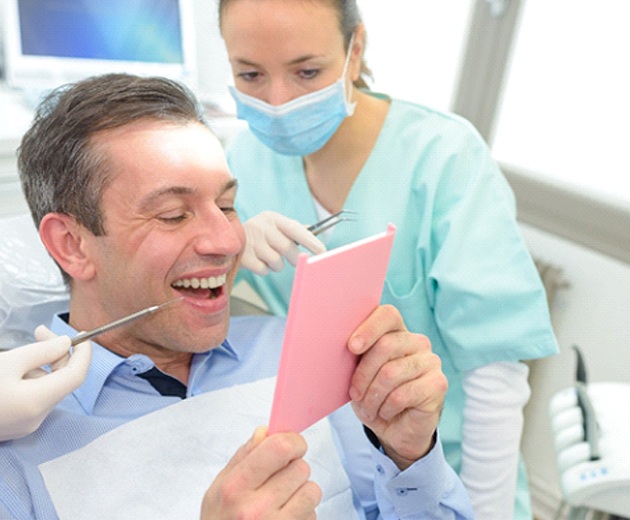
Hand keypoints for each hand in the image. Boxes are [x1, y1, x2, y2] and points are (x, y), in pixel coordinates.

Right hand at [0, 325, 91, 440]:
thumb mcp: (7, 362)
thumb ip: (41, 351)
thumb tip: (66, 343)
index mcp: (38, 402)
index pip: (77, 375)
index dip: (84, 353)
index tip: (82, 335)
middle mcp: (37, 418)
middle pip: (62, 381)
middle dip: (56, 353)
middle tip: (40, 331)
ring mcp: (26, 425)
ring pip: (47, 388)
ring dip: (41, 365)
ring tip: (17, 352)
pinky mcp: (15, 426)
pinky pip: (34, 398)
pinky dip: (30, 379)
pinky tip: (12, 368)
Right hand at [200, 426, 321, 518]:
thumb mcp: (218, 487)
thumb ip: (243, 457)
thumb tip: (265, 432)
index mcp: (236, 487)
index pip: (280, 448)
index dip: (292, 441)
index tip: (291, 446)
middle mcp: (256, 509)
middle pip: (301, 468)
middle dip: (293, 469)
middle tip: (278, 479)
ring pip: (312, 490)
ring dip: (301, 491)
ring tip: (282, 500)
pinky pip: (313, 514)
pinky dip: (303, 513)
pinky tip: (284, 517)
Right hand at [241, 211, 325, 274]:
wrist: (226, 238)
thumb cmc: (259, 235)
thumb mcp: (274, 227)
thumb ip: (293, 230)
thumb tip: (314, 233)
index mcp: (272, 218)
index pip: (295, 228)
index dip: (310, 241)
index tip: (323, 252)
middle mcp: (261, 226)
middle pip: (287, 248)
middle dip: (294, 258)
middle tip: (294, 260)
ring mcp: (250, 241)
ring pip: (276, 261)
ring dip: (277, 265)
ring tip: (269, 258)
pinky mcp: (242, 256)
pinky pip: (263, 269)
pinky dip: (264, 270)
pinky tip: (258, 262)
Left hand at [347, 305, 446, 469]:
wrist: (394, 429)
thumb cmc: (373, 394)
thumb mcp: (358, 373)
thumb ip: (355, 355)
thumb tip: (336, 341)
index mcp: (396, 332)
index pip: (387, 315)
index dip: (369, 328)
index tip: (352, 347)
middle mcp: (417, 341)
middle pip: (385, 346)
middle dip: (363, 374)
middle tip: (355, 394)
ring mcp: (430, 361)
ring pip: (391, 373)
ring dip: (373, 396)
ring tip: (369, 407)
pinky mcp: (438, 383)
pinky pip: (403, 394)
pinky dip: (387, 408)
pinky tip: (386, 412)